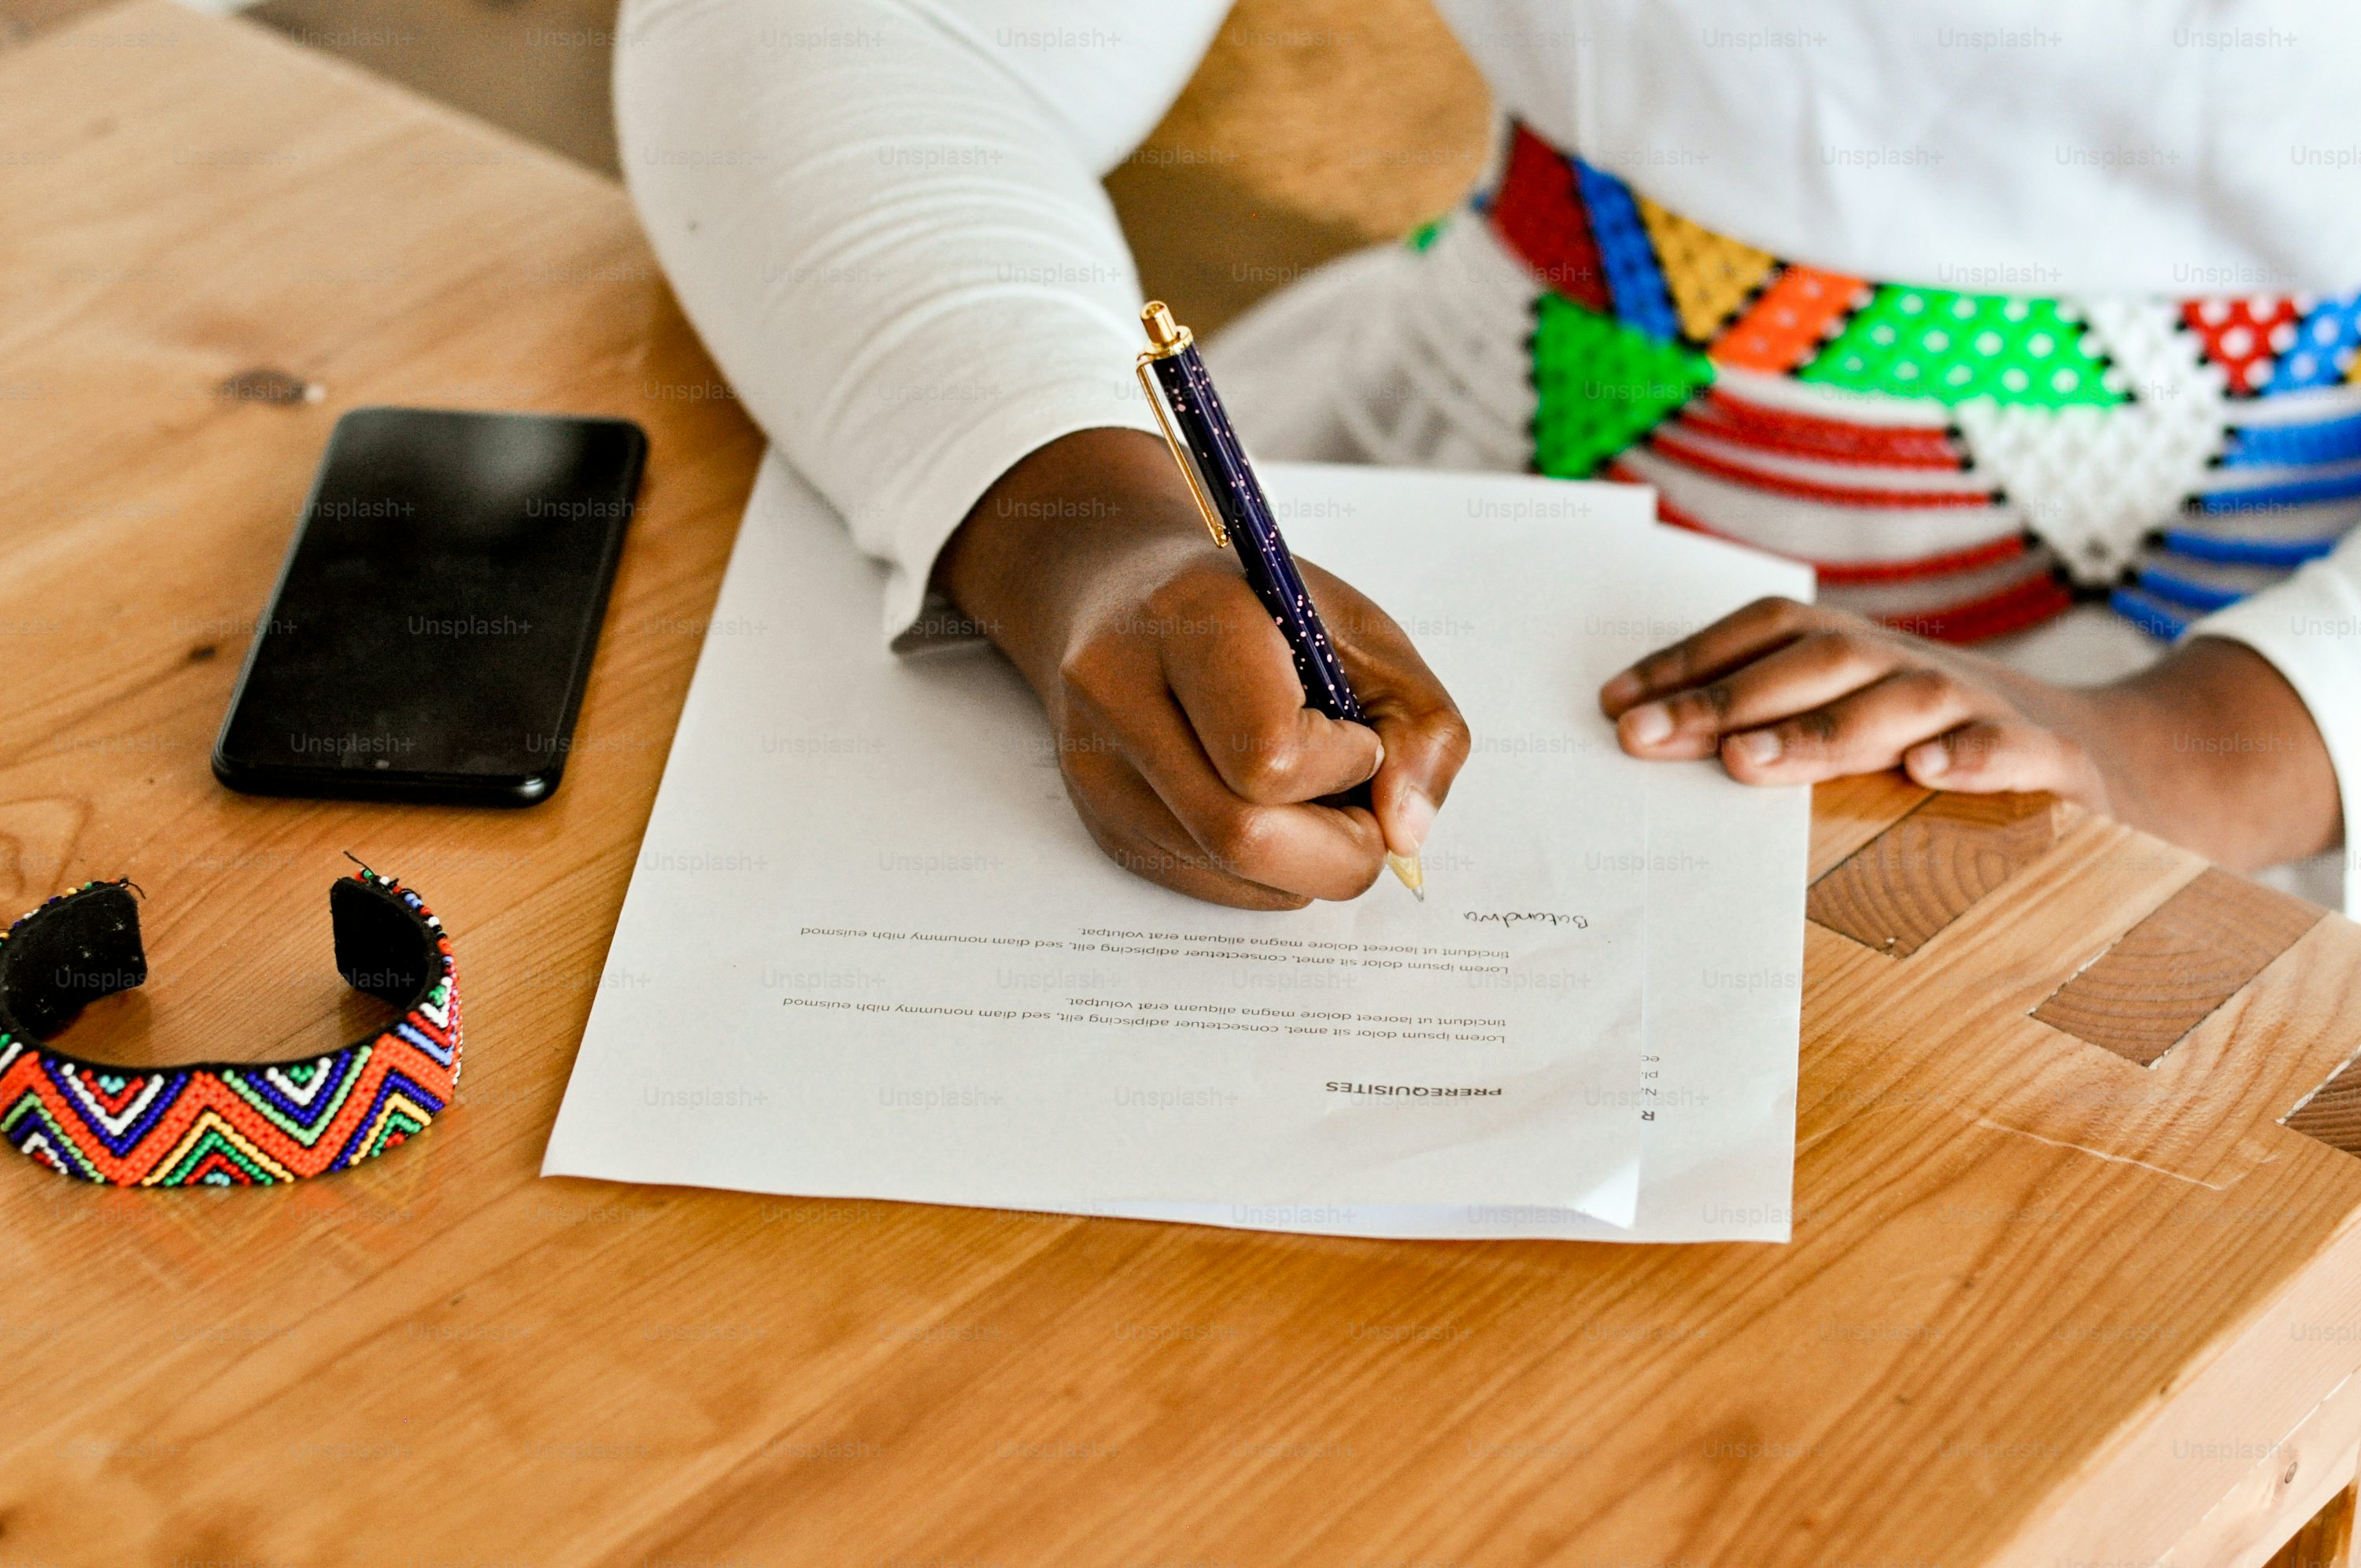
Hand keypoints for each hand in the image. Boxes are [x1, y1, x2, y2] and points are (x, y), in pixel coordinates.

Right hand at [938, 429, 1469, 908]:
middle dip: (1339, 850)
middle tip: (1365, 815)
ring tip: (1315, 801)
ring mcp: (1098, 767)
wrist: (1124, 593)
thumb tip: (1405, 836)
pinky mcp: (1101, 820)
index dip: (1341, 768)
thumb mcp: (1363, 633)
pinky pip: (1208, 888)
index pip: (1268, 753)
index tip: (1357, 738)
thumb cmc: (1257, 609)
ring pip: (1226, 875)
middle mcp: (1119, 694)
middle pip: (1241, 837)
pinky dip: (1268, 873)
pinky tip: (1268, 811)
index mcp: (1191, 621)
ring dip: (1306, 864)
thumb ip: (1419, 726)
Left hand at [1597, 597, 2340, 872]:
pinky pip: (2015, 751)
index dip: (1688, 662)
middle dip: (1723, 698)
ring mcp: (1988, 709)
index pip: (1764, 636)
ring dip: (1820, 729)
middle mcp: (1915, 668)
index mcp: (1862, 657)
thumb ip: (1786, 732)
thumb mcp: (1870, 733)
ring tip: (1748, 762)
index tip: (1612, 707)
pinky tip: (1927, 775)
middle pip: (1813, 664)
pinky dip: (1973, 755)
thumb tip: (1655, 742)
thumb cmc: (1958, 754)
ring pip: (1898, 702)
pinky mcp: (2058, 765)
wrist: (2133, 767)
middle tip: (1643, 740)